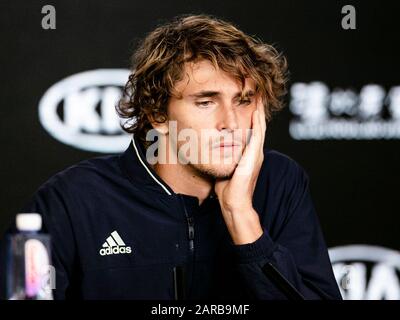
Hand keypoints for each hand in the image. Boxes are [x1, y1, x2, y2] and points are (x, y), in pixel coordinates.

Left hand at [214, 97, 266, 243]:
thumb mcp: (225, 168)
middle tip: (255, 94)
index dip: (249, 117)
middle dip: (256, 110)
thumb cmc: (227, 190)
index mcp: (249, 155)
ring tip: (258, 97)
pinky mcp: (253, 157)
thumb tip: (212, 150)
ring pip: (259, 127)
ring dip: (259, 111)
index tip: (245, 103)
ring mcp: (256, 154)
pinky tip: (256, 110)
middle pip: (257, 126)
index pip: (251, 131)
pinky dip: (257, 122)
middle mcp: (255, 152)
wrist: (234, 204)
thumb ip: (223, 157)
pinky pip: (257, 135)